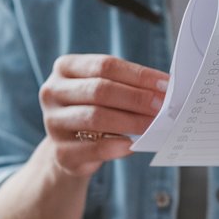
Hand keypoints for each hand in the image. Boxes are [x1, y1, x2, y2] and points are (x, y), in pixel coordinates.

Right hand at [39, 54, 168, 176]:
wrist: (70, 148)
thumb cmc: (94, 111)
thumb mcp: (106, 92)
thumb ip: (127, 87)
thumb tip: (164, 91)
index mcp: (65, 68)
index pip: (105, 65)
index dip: (138, 75)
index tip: (165, 85)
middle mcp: (53, 92)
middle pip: (99, 90)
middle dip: (136, 99)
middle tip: (162, 107)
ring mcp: (53, 123)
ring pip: (95, 117)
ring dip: (130, 121)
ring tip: (153, 125)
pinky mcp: (60, 153)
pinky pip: (93, 148)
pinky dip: (117, 146)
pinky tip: (133, 145)